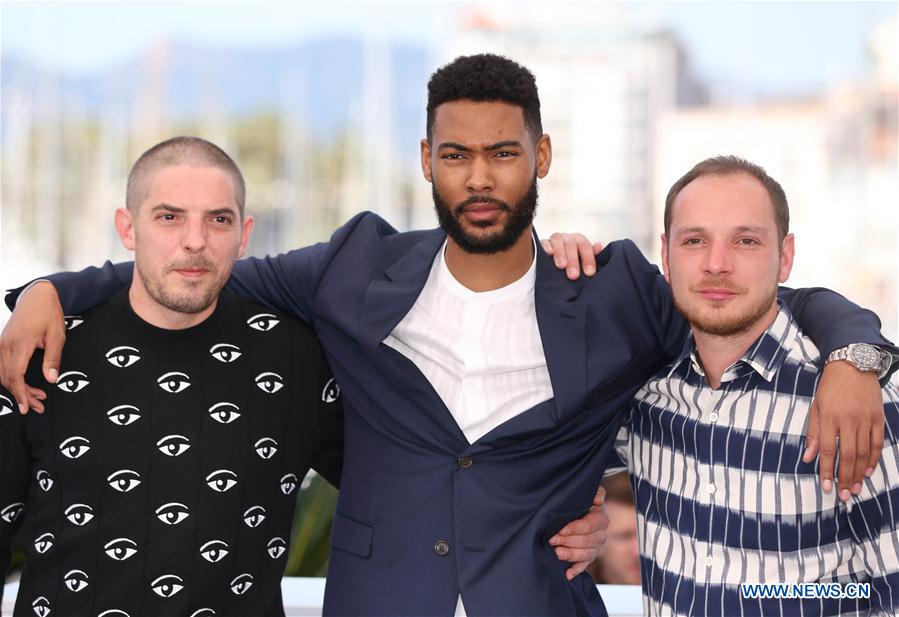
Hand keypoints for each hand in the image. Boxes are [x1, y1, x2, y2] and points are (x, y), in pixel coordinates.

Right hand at [0, 281, 64, 413]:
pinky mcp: (2, 344)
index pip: (15, 375)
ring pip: (3, 373)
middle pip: (7, 378)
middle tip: (38, 406)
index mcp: (20, 344)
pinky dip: (13, 378)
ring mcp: (1, 344)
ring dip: (17, 388)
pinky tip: (26, 385)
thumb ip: (53, 358)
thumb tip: (51, 379)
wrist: (37, 296)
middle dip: (21, 395)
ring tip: (37, 398)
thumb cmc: (49, 314)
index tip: (27, 407)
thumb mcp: (58, 336)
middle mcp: (5, 345)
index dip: (20, 394)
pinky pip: (3, 366)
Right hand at [540, 233, 603, 280]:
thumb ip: (591, 255)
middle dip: (573, 260)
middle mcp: (567, 238)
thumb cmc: (571, 265)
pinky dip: (547, 247)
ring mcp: (554, 240)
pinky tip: (549, 253)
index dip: (588, 259)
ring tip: (561, 266)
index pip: (585, 246)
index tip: (589, 273)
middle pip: (571, 244)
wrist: (553, 266)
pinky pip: (544, 242)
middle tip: (574, 275)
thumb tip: (599, 246)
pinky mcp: (542, 244)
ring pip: (558, 241)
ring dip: (560, 254)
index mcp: (578, 241)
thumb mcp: (583, 262)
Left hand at [548, 486, 607, 579]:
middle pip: (586, 541)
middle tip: (552, 540)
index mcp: (601, 518)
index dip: (573, 528)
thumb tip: (597, 499)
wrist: (585, 512)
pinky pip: (584, 565)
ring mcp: (597, 547)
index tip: (560, 529)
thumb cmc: (584, 502)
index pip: (588, 526)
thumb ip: (596, 493)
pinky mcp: (590, 557)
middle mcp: (602, 535)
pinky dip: (576, 571)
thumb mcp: (589, 494)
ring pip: (586, 555)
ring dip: (571, 555)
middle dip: (567, 541)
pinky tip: (567, 575)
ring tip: (557, 554)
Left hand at [803, 361, 882, 500]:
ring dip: (859, 473)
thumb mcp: (815, 406)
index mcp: (829, 417)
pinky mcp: (878, 418)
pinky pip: (877, 443)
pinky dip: (873, 458)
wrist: (852, 365)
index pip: (826, 450)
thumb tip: (807, 457)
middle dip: (845, 477)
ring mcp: (865, 419)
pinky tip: (869, 471)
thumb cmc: (829, 387)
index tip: (827, 487)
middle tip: (844, 495)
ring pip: (863, 452)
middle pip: (847, 455)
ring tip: (855, 488)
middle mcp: (848, 420)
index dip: (826, 470)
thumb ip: (812, 432)